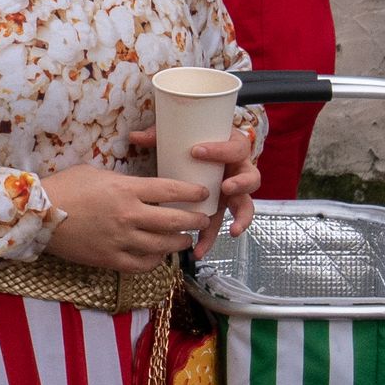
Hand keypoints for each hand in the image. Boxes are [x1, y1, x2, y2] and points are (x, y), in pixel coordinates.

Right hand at [37, 164, 217, 271]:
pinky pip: (143, 264)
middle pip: (174, 220)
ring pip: (163, 245)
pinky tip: (159, 256)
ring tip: (185, 240)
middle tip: (202, 219)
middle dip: (194, 220)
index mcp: (126, 189)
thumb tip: (140, 188)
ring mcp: (121, 240)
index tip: (203, 193)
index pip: (170, 189)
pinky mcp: (111, 259)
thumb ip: (122, 181)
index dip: (191, 191)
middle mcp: (129, 216)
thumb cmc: (64, 187)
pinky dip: (156, 261)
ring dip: (179, 242)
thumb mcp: (96, 173)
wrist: (37, 215)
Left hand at [128, 125, 260, 253]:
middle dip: (241, 184)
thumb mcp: (180, 134)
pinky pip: (218, 224)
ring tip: (232, 230)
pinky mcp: (219, 208)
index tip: (196, 151)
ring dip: (240, 218)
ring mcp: (231, 192)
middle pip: (251, 178)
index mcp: (233, 147)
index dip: (218, 150)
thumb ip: (159, 134)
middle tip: (225, 187)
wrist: (204, 149)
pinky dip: (210, 238)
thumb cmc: (195, 139)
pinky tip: (199, 249)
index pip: (233, 148)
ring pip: (243, 206)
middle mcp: (238, 171)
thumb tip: (134, 135)